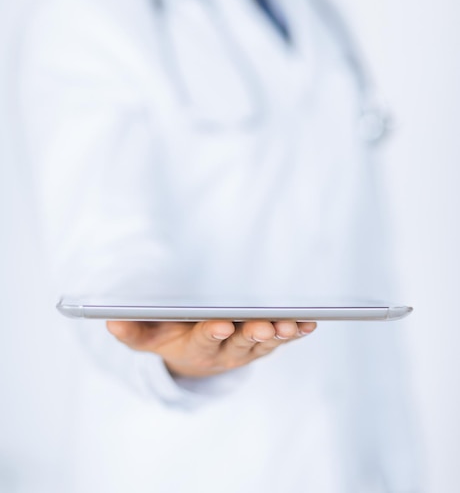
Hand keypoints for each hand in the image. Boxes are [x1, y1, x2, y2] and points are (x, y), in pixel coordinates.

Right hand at [106, 319, 316, 377]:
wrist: (194, 358)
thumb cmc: (171, 339)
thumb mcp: (149, 338)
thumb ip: (133, 331)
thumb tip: (110, 320)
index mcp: (196, 346)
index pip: (204, 340)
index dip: (213, 333)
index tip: (221, 324)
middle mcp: (225, 350)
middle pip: (241, 343)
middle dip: (252, 334)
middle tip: (264, 324)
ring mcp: (246, 348)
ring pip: (264, 343)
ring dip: (279, 334)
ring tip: (291, 323)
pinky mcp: (261, 343)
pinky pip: (280, 339)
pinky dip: (295, 333)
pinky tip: (309, 324)